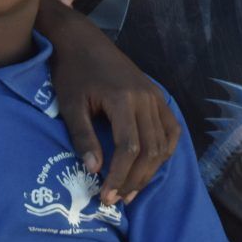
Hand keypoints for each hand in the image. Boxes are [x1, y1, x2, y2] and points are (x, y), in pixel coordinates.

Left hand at [40, 0, 180, 204]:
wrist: (83, 41)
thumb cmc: (72, 73)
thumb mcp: (70, 105)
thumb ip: (83, 137)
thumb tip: (94, 170)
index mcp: (123, 99)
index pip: (129, 148)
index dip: (119, 176)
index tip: (106, 196)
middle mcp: (145, 98)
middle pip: (150, 150)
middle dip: (134, 180)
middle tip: (117, 200)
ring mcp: (155, 96)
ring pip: (163, 143)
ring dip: (149, 171)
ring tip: (131, 190)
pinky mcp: (158, 96)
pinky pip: (171, 129)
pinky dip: (165, 151)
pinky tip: (151, 167)